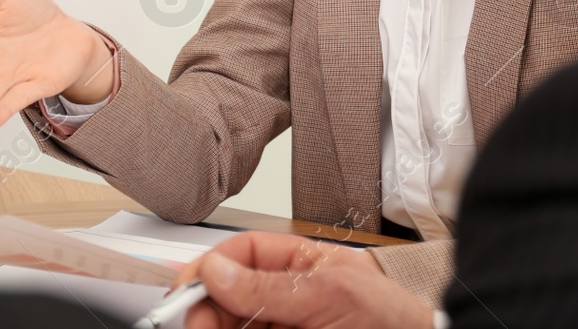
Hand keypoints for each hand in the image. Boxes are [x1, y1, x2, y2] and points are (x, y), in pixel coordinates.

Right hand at [177, 232, 431, 328]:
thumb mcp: (329, 295)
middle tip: (198, 325)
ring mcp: (283, 326)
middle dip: (206, 309)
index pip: (240, 254)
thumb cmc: (391, 319)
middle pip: (225, 298)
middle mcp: (285, 297)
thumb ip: (272, 285)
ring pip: (232, 325)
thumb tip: (218, 271)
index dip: (209, 268)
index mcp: (298, 264)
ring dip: (217, 326)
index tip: (186, 289)